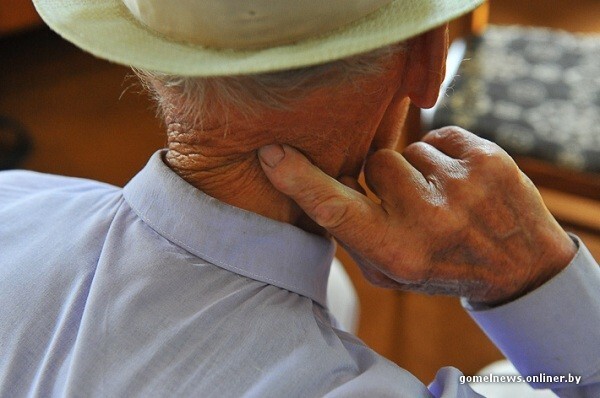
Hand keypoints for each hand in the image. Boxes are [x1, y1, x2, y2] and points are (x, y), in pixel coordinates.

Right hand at [258, 126, 576, 305]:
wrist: (521, 263)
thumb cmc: (441, 266)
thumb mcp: (390, 273)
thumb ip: (353, 235)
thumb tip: (315, 185)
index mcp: (396, 252)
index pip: (334, 210)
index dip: (298, 180)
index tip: (272, 154)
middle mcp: (427, 220)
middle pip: (375, 163)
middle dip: (384, 178)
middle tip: (412, 204)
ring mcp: (461, 186)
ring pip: (408, 149)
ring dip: (418, 170)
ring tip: (443, 198)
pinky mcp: (487, 159)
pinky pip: (439, 135)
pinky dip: (444, 156)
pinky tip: (461, 183)